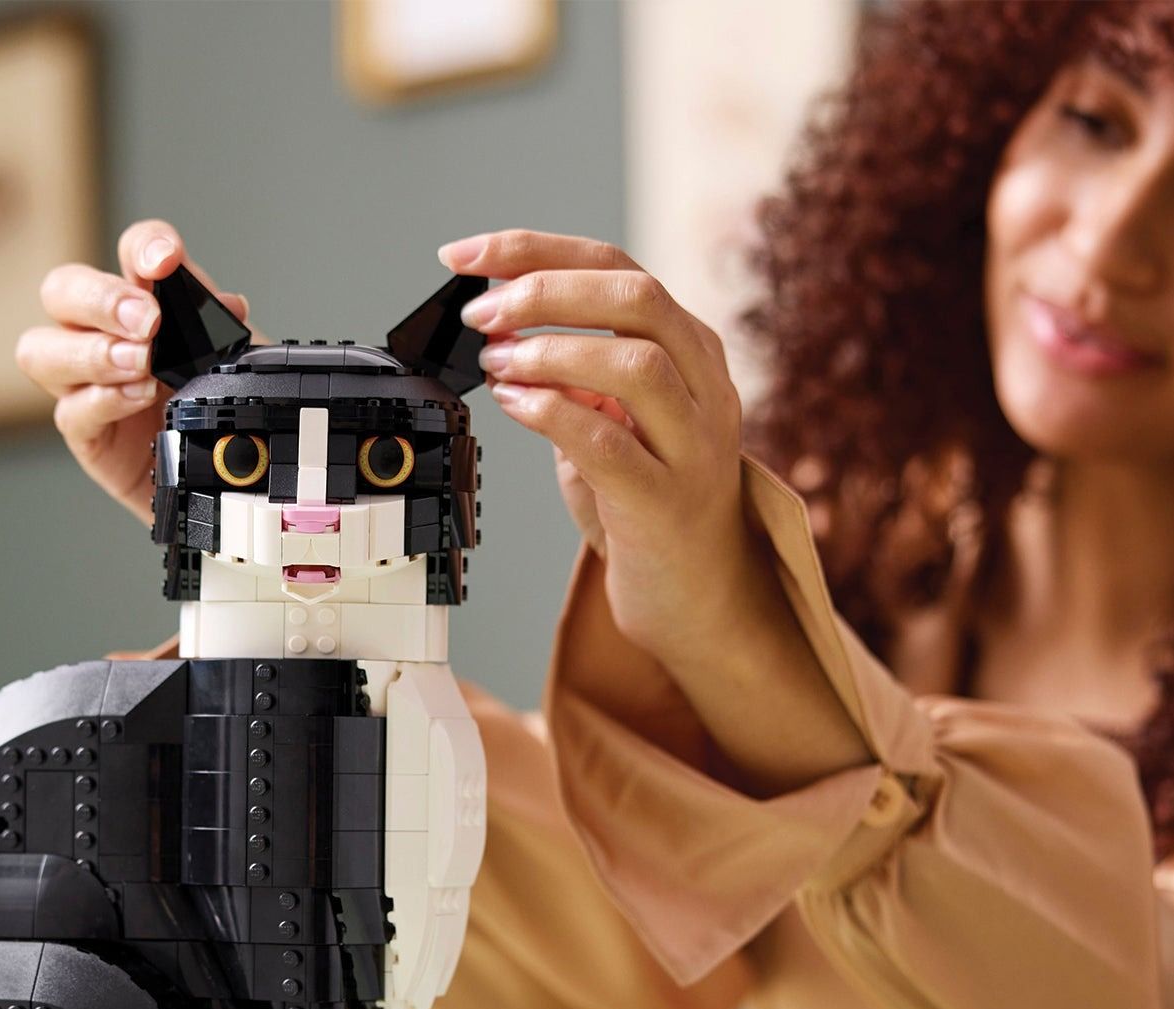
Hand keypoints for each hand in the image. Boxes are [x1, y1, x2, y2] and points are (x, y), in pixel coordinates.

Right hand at [16, 219, 251, 521]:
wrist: (228, 478)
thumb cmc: (222, 411)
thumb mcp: (235, 363)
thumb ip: (222, 327)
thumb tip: (225, 303)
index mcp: (145, 304)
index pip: (129, 254)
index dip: (144, 247)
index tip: (165, 260)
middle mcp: (104, 336)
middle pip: (62, 290)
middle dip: (102, 300)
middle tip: (148, 322)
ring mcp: (86, 385)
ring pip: (42, 350)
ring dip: (92, 352)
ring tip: (141, 365)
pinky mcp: (87, 434)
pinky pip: (70, 411)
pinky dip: (103, 400)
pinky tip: (136, 397)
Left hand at [436, 229, 747, 661]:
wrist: (698, 593)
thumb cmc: (649, 502)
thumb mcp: (614, 419)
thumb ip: (572, 373)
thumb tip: (496, 327)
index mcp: (692, 349)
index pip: (618, 267)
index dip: (537, 250)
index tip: (467, 255)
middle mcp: (706, 385)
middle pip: (636, 297)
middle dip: (545, 290)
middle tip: (481, 312)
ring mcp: (694, 444)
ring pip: (635, 363)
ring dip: (550, 352)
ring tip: (496, 362)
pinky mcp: (667, 501)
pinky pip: (610, 443)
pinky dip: (554, 414)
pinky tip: (514, 407)